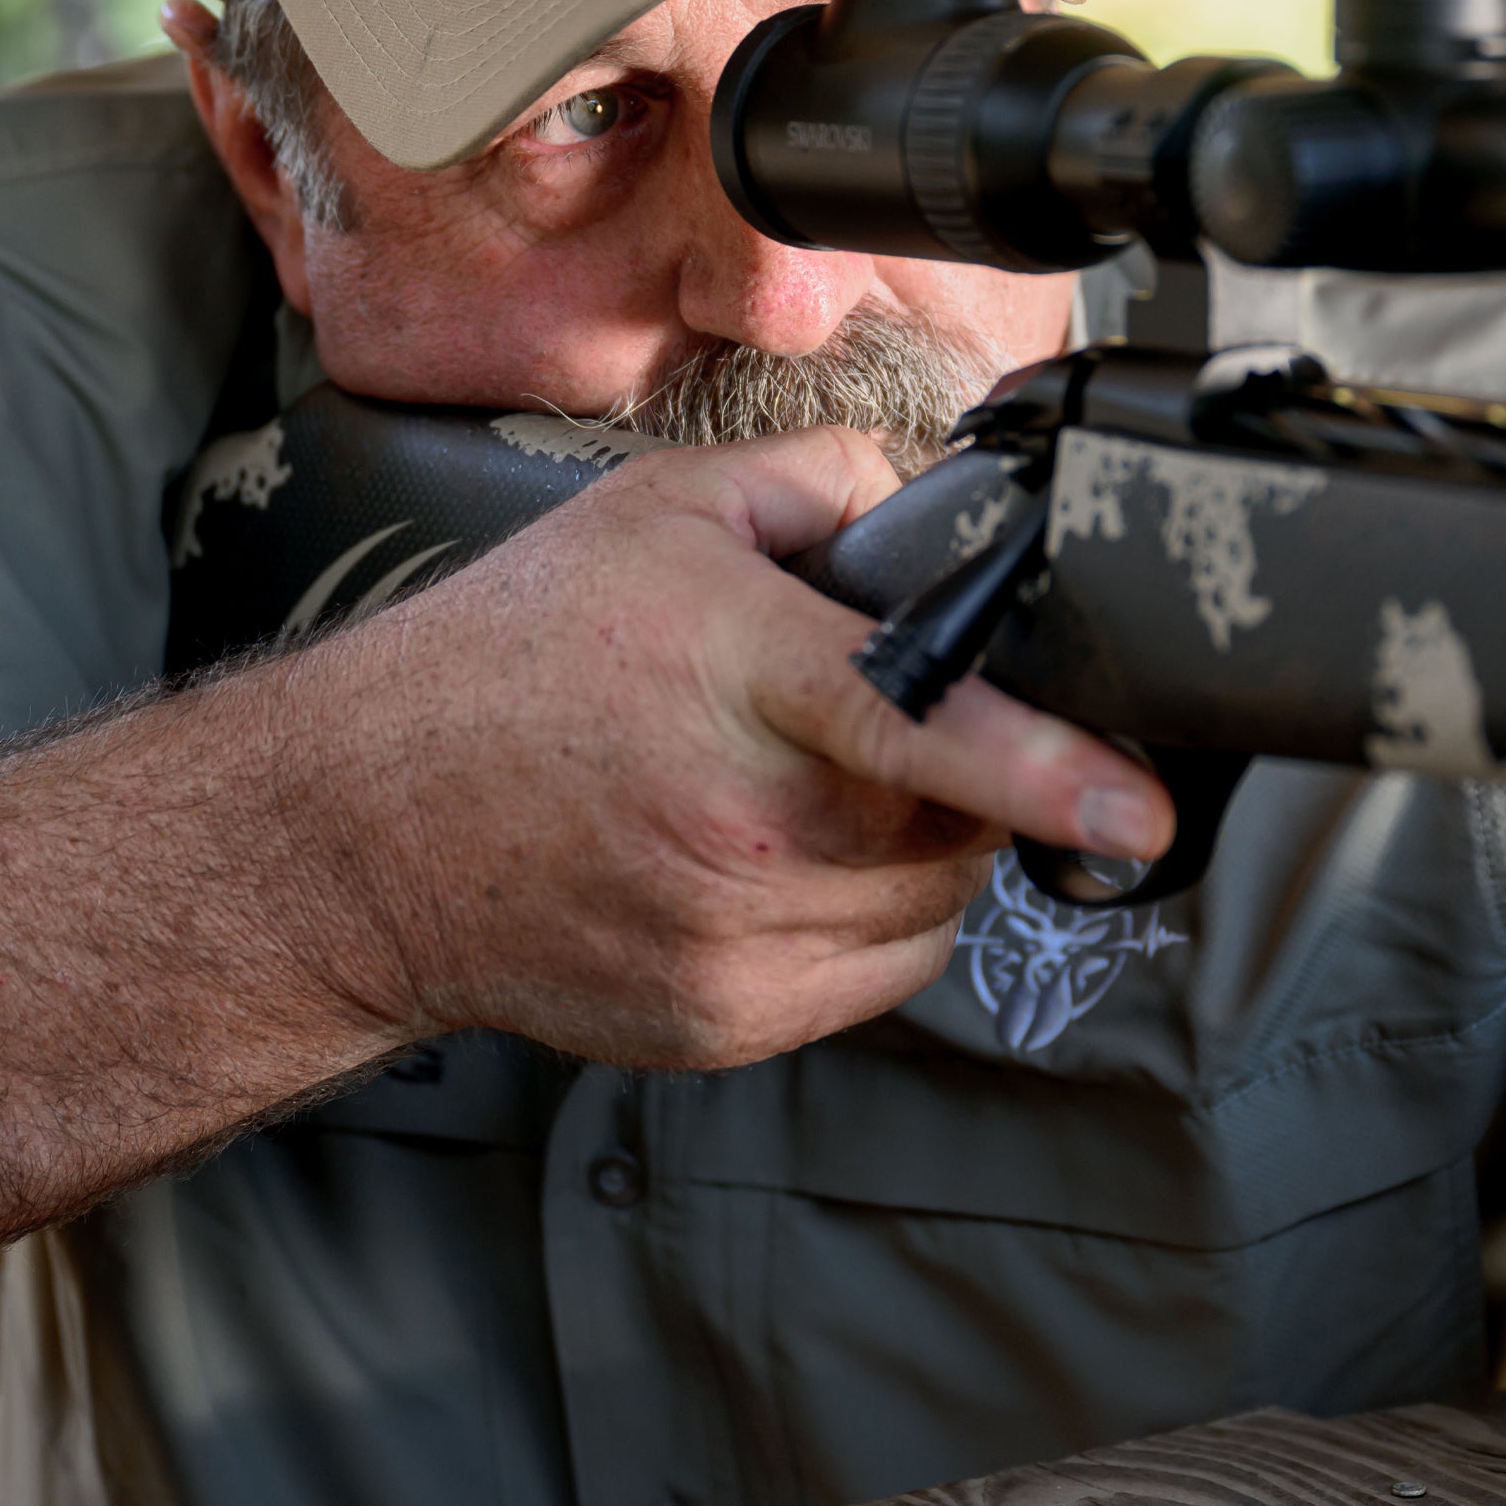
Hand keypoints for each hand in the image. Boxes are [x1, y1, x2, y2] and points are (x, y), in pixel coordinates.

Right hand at [277, 426, 1175, 1069]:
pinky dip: (865, 919)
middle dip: (957, 774)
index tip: (1135, 805)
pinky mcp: (720, 1024)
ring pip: (928, 908)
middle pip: (952, 820)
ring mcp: (728, 941)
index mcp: (731, 674)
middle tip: (866, 725)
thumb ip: (825, 481)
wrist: (371, 827)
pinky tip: (773, 860)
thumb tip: (942, 513)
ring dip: (915, 850)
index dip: (1039, 764)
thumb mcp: (660, 510)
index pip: (910, 718)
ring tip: (802, 789)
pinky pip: (873, 977)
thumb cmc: (508, 663)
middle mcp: (737, 823)